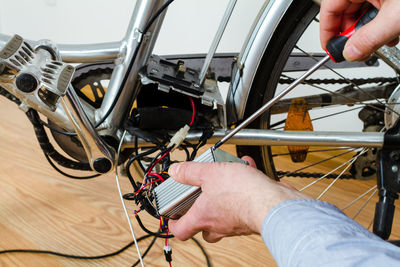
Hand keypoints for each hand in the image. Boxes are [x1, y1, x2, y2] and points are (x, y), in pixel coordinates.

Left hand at [168, 156, 310, 242]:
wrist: (273, 202)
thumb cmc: (242, 194)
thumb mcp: (209, 173)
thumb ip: (190, 172)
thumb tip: (175, 171)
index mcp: (203, 217)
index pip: (181, 231)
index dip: (174, 223)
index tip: (172, 215)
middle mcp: (219, 225)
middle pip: (203, 227)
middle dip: (201, 212)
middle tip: (200, 196)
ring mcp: (236, 223)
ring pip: (224, 214)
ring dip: (224, 196)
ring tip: (226, 175)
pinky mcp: (251, 216)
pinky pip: (243, 203)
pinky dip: (244, 187)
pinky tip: (246, 170)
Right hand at [320, 0, 399, 60]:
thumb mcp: (395, 17)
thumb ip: (371, 37)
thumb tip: (351, 53)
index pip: (329, 9)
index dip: (326, 31)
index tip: (330, 49)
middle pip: (345, 13)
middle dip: (352, 36)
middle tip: (357, 50)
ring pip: (362, 14)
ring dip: (369, 33)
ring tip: (381, 41)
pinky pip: (377, 11)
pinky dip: (381, 25)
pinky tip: (391, 33)